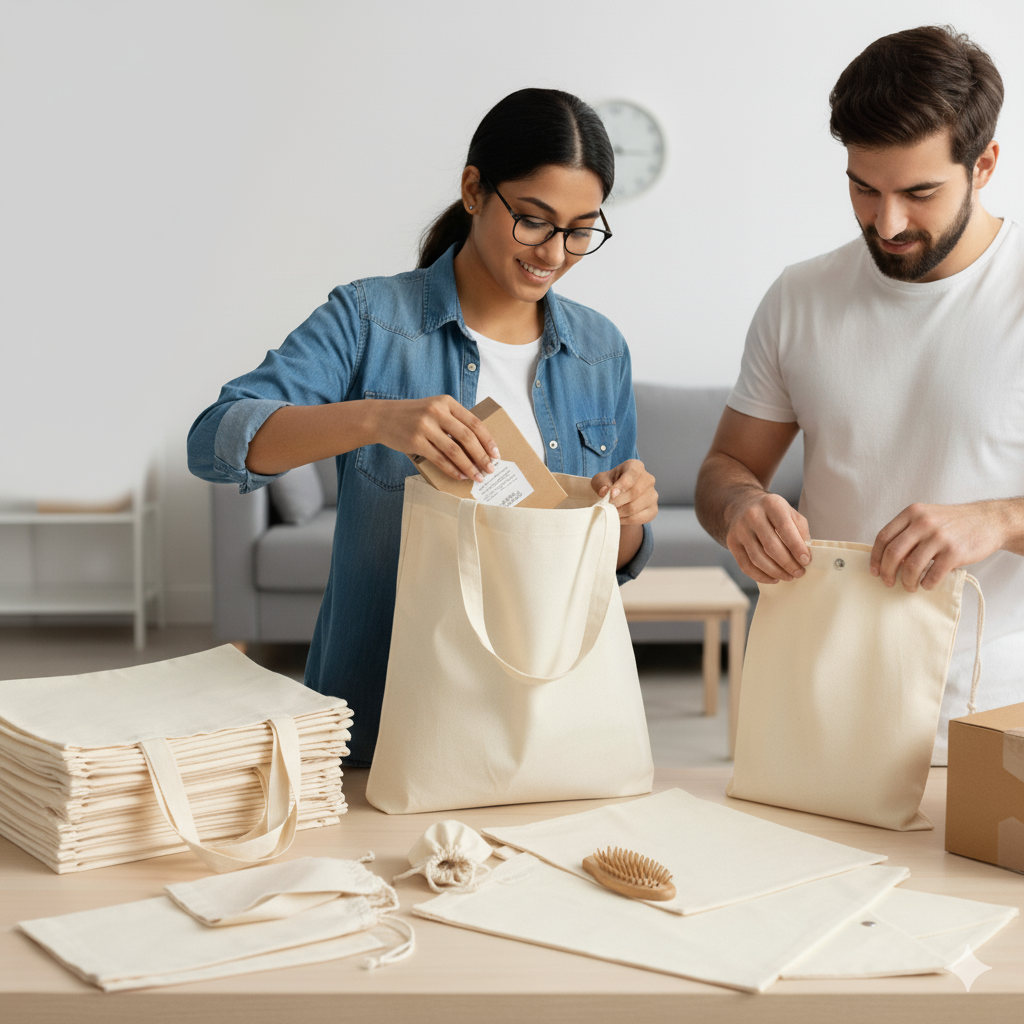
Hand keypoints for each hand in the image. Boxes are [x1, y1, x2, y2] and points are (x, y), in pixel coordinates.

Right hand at [368, 395, 497, 481]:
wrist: (381, 417)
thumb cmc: (413, 415)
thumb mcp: (435, 408)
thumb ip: (454, 420)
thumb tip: (479, 446)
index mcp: (446, 402)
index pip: (474, 422)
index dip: (488, 440)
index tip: (496, 454)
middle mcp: (437, 412)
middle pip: (467, 437)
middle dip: (482, 456)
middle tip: (490, 470)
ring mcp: (425, 426)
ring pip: (455, 451)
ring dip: (469, 467)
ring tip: (477, 477)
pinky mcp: (415, 441)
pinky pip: (439, 459)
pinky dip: (452, 470)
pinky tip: (460, 476)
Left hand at [591, 459, 657, 525]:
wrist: (619, 498)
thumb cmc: (609, 484)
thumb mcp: (600, 480)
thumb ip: (601, 484)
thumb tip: (604, 492)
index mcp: (636, 466)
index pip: (632, 475)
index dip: (621, 486)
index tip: (611, 495)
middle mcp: (648, 479)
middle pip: (635, 492)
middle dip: (618, 502)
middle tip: (607, 506)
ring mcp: (653, 495)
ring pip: (635, 507)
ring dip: (620, 512)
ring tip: (611, 512)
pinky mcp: (653, 510)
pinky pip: (639, 518)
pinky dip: (625, 520)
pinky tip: (619, 517)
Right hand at [725, 490, 810, 583]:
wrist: (742, 505)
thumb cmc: (772, 513)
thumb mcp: (789, 513)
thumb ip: (800, 530)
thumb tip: (805, 555)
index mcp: (771, 504)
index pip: (785, 528)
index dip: (796, 547)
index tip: (806, 561)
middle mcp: (752, 515)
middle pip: (771, 546)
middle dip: (788, 563)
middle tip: (799, 573)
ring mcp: (739, 529)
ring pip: (758, 558)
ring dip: (775, 572)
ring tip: (788, 577)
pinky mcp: (732, 542)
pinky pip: (745, 565)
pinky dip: (761, 576)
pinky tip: (773, 578)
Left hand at [870, 501, 1006, 591]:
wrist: (989, 520)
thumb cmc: (954, 522)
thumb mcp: (927, 516)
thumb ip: (907, 531)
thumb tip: (886, 558)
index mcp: (912, 513)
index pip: (883, 537)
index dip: (875, 557)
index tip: (875, 571)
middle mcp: (923, 522)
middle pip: (893, 553)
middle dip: (887, 573)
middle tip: (888, 583)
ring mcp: (939, 537)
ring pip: (911, 567)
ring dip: (907, 582)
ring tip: (910, 586)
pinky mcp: (954, 552)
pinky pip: (932, 575)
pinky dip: (926, 584)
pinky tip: (927, 584)